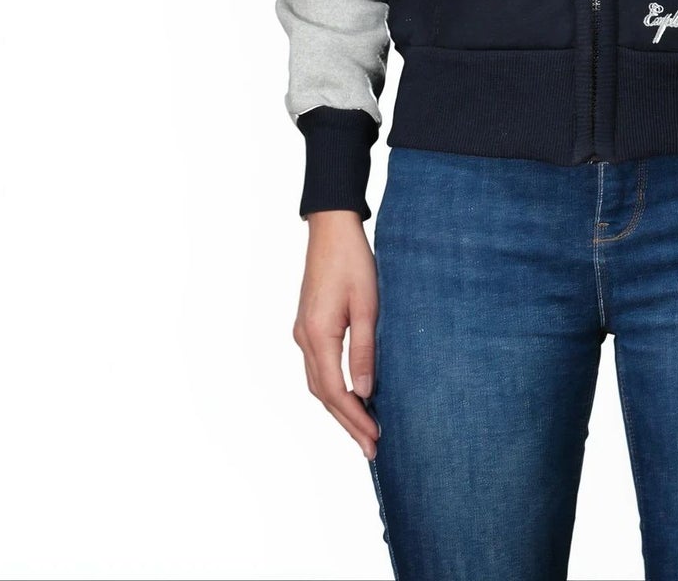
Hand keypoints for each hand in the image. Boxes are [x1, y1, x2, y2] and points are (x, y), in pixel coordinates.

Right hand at [293, 210, 381, 458]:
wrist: (331, 228)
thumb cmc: (353, 261)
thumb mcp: (367, 304)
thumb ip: (365, 349)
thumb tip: (365, 392)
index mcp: (317, 335)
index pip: (335, 391)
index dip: (354, 419)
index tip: (374, 439)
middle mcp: (304, 338)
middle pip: (323, 394)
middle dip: (347, 423)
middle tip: (371, 448)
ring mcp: (303, 332)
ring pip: (319, 383)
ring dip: (340, 408)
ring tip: (363, 430)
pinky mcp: (308, 325)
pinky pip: (319, 367)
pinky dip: (333, 388)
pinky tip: (351, 395)